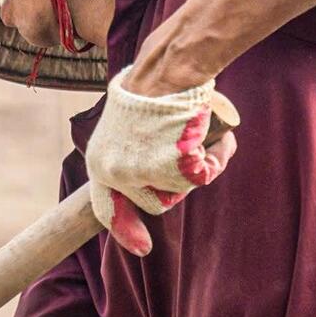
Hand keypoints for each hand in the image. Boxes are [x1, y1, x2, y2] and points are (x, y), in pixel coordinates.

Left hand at [82, 66, 235, 256]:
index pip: (107, 206)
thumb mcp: (128, 128)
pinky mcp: (170, 168)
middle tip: (183, 144)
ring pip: (181, 190)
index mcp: (99, 161)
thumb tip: (166, 182)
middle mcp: (115, 172)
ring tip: (199, 131)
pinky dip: (216, 157)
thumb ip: (137, 158)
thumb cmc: (155, 89)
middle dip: (174, 181)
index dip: (125, 228)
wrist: (166, 68)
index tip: (143, 249)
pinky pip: (203, 176)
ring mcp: (141, 172)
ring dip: (199, 166)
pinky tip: (214, 134)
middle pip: (155, 201)